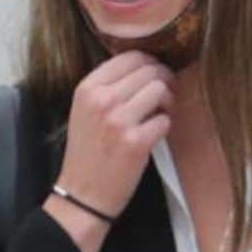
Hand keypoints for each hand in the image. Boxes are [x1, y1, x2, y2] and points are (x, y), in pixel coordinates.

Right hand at [55, 50, 175, 219]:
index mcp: (87, 88)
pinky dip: (165, 127)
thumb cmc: (86, 153)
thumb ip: (108, 87)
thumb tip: (147, 67)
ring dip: (168, 102)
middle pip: (150, 70)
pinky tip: (154, 136)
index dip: (150, 63)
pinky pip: (166, 120)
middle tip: (164, 97)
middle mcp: (102, 99)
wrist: (82, 195)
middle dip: (164, 81)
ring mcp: (119, 121)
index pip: (130, 56)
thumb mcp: (84, 111)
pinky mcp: (136, 142)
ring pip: (161, 90)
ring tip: (160, 114)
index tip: (154, 77)